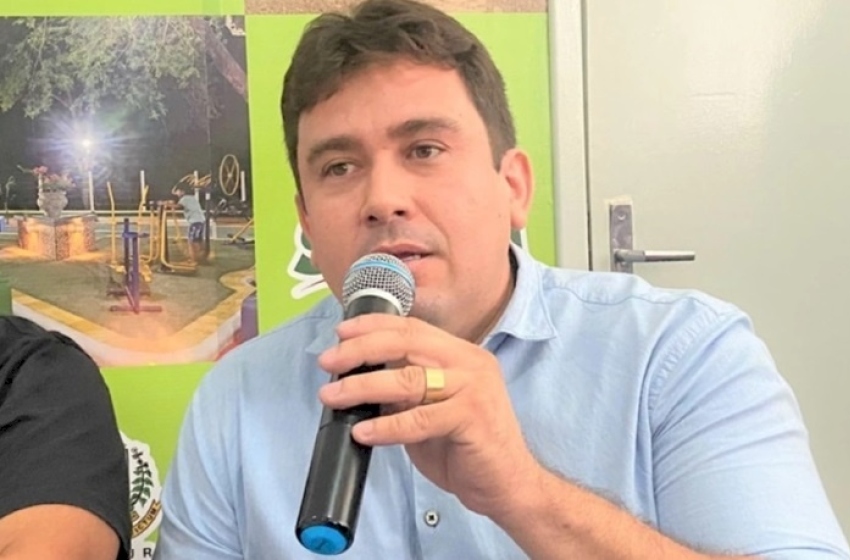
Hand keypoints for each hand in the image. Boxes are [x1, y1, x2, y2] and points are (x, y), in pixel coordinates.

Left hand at [317, 314, 540, 517]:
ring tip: (334, 396)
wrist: (508, 484)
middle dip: (361, 349)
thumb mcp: (432, 410)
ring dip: (364, 386)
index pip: (412, 328)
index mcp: (462, 355)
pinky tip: (363, 432)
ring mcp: (473, 388)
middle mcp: (470, 363)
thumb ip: (406, 393)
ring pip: (408, 378)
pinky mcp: (472, 417)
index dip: (373, 327)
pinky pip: (419, 418)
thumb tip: (359, 382)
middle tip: (329, 361)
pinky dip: (386, 426)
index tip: (341, 332)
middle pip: (407, 343)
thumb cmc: (467, 448)